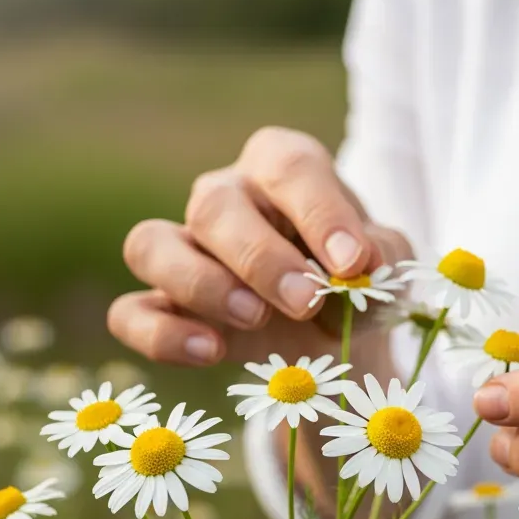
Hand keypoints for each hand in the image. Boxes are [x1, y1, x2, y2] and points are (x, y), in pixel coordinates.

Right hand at [108, 126, 411, 366]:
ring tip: (253, 319)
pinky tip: (211, 352)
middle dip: (260, 257)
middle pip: (214, 205)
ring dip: (199, 283)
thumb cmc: (359, 282)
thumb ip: (382, 257)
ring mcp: (185, 251)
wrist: (336, 340)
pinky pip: (130, 313)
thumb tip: (360, 265)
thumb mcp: (388, 266)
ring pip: (150, 244)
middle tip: (305, 302)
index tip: (352, 263)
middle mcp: (224, 197)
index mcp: (282, 168)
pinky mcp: (164, 307)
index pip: (289, 167)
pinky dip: (162, 335)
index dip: (320, 212)